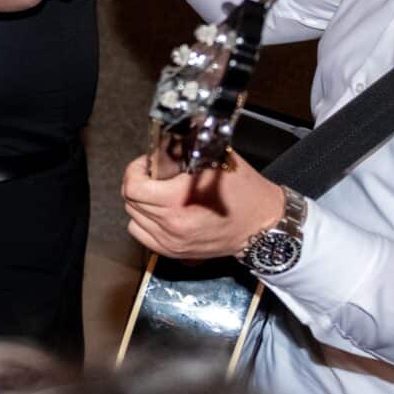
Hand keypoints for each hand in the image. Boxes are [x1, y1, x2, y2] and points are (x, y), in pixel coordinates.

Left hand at [121, 149, 285, 262]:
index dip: (135, 170)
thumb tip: (164, 142)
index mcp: (179, 199)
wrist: (263, 225)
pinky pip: (141, 234)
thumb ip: (186, 150)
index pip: (133, 187)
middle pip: (131, 201)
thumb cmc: (245, 193)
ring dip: (140, 203)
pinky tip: (159, 212)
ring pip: (133, 217)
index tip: (145, 164)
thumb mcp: (217, 160)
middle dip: (139, 184)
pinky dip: (144, 222)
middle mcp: (172, 224)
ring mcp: (171, 241)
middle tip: (153, 175)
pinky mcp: (174, 252)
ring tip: (157, 194)